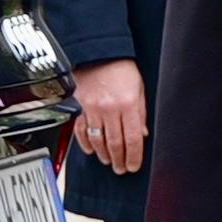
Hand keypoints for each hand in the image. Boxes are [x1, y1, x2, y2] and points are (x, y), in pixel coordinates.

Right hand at [74, 59, 149, 175]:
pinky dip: (86, 144)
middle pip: (115, 144)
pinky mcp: (79, 107)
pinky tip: (91, 150)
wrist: (98, 53)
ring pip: (98, 141)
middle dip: (119, 160)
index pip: (132, 139)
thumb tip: (142, 134)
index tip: (133, 166)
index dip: (133, 157)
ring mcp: (92, 109)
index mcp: (128, 104)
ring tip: (108, 161)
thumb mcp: (139, 89)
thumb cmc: (121, 68)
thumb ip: (140, 113)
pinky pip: (81, 131)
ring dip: (104, 155)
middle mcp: (109, 108)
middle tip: (120, 169)